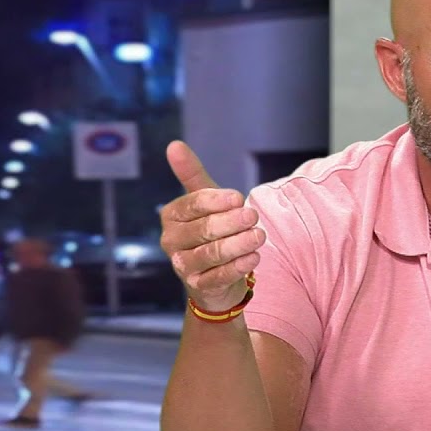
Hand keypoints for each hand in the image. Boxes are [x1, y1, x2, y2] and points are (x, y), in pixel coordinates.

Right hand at [159, 141, 266, 310]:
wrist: (215, 276)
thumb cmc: (210, 230)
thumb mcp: (205, 201)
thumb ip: (192, 174)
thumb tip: (174, 144)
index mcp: (171, 216)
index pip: (192, 205)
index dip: (216, 201)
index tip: (239, 198)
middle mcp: (171, 242)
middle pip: (203, 230)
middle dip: (230, 222)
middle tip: (253, 216)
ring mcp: (183, 266)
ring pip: (211, 254)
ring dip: (238, 244)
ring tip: (259, 236)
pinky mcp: (199, 286)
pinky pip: (218, 277)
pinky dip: (238, 267)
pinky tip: (254, 257)